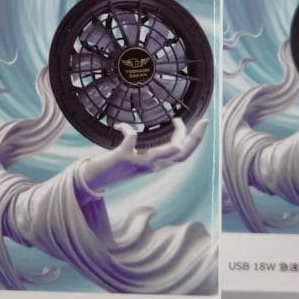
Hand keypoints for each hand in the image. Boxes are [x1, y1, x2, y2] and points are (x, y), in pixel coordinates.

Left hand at [80, 117, 208, 193]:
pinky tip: (120, 125)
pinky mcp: (124, 157)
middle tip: (203, 121)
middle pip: (182, 154)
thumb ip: (145, 150)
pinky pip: (132, 138)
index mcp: (156, 165)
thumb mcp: (136, 158)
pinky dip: (127, 128)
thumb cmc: (115, 165)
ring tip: (175, 119)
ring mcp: (140, 162)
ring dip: (176, 134)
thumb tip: (145, 134)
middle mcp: (151, 166)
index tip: (203, 124)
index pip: (182, 155)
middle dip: (196, 137)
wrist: (95, 179)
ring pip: (169, 151)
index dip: (195, 141)